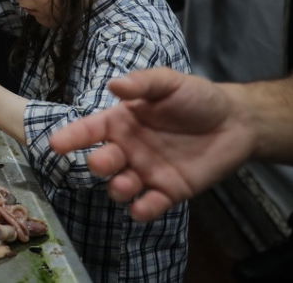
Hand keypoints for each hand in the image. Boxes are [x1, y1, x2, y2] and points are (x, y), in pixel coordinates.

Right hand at [49, 68, 254, 221]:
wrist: (237, 122)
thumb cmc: (197, 98)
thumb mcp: (169, 82)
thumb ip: (142, 84)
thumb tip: (113, 85)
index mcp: (121, 122)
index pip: (89, 130)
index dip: (71, 137)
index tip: (55, 145)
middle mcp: (128, 149)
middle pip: (102, 162)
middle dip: (98, 165)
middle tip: (104, 162)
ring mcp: (147, 172)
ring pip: (120, 187)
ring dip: (118, 188)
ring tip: (125, 184)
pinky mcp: (169, 192)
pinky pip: (149, 206)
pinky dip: (142, 210)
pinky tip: (142, 207)